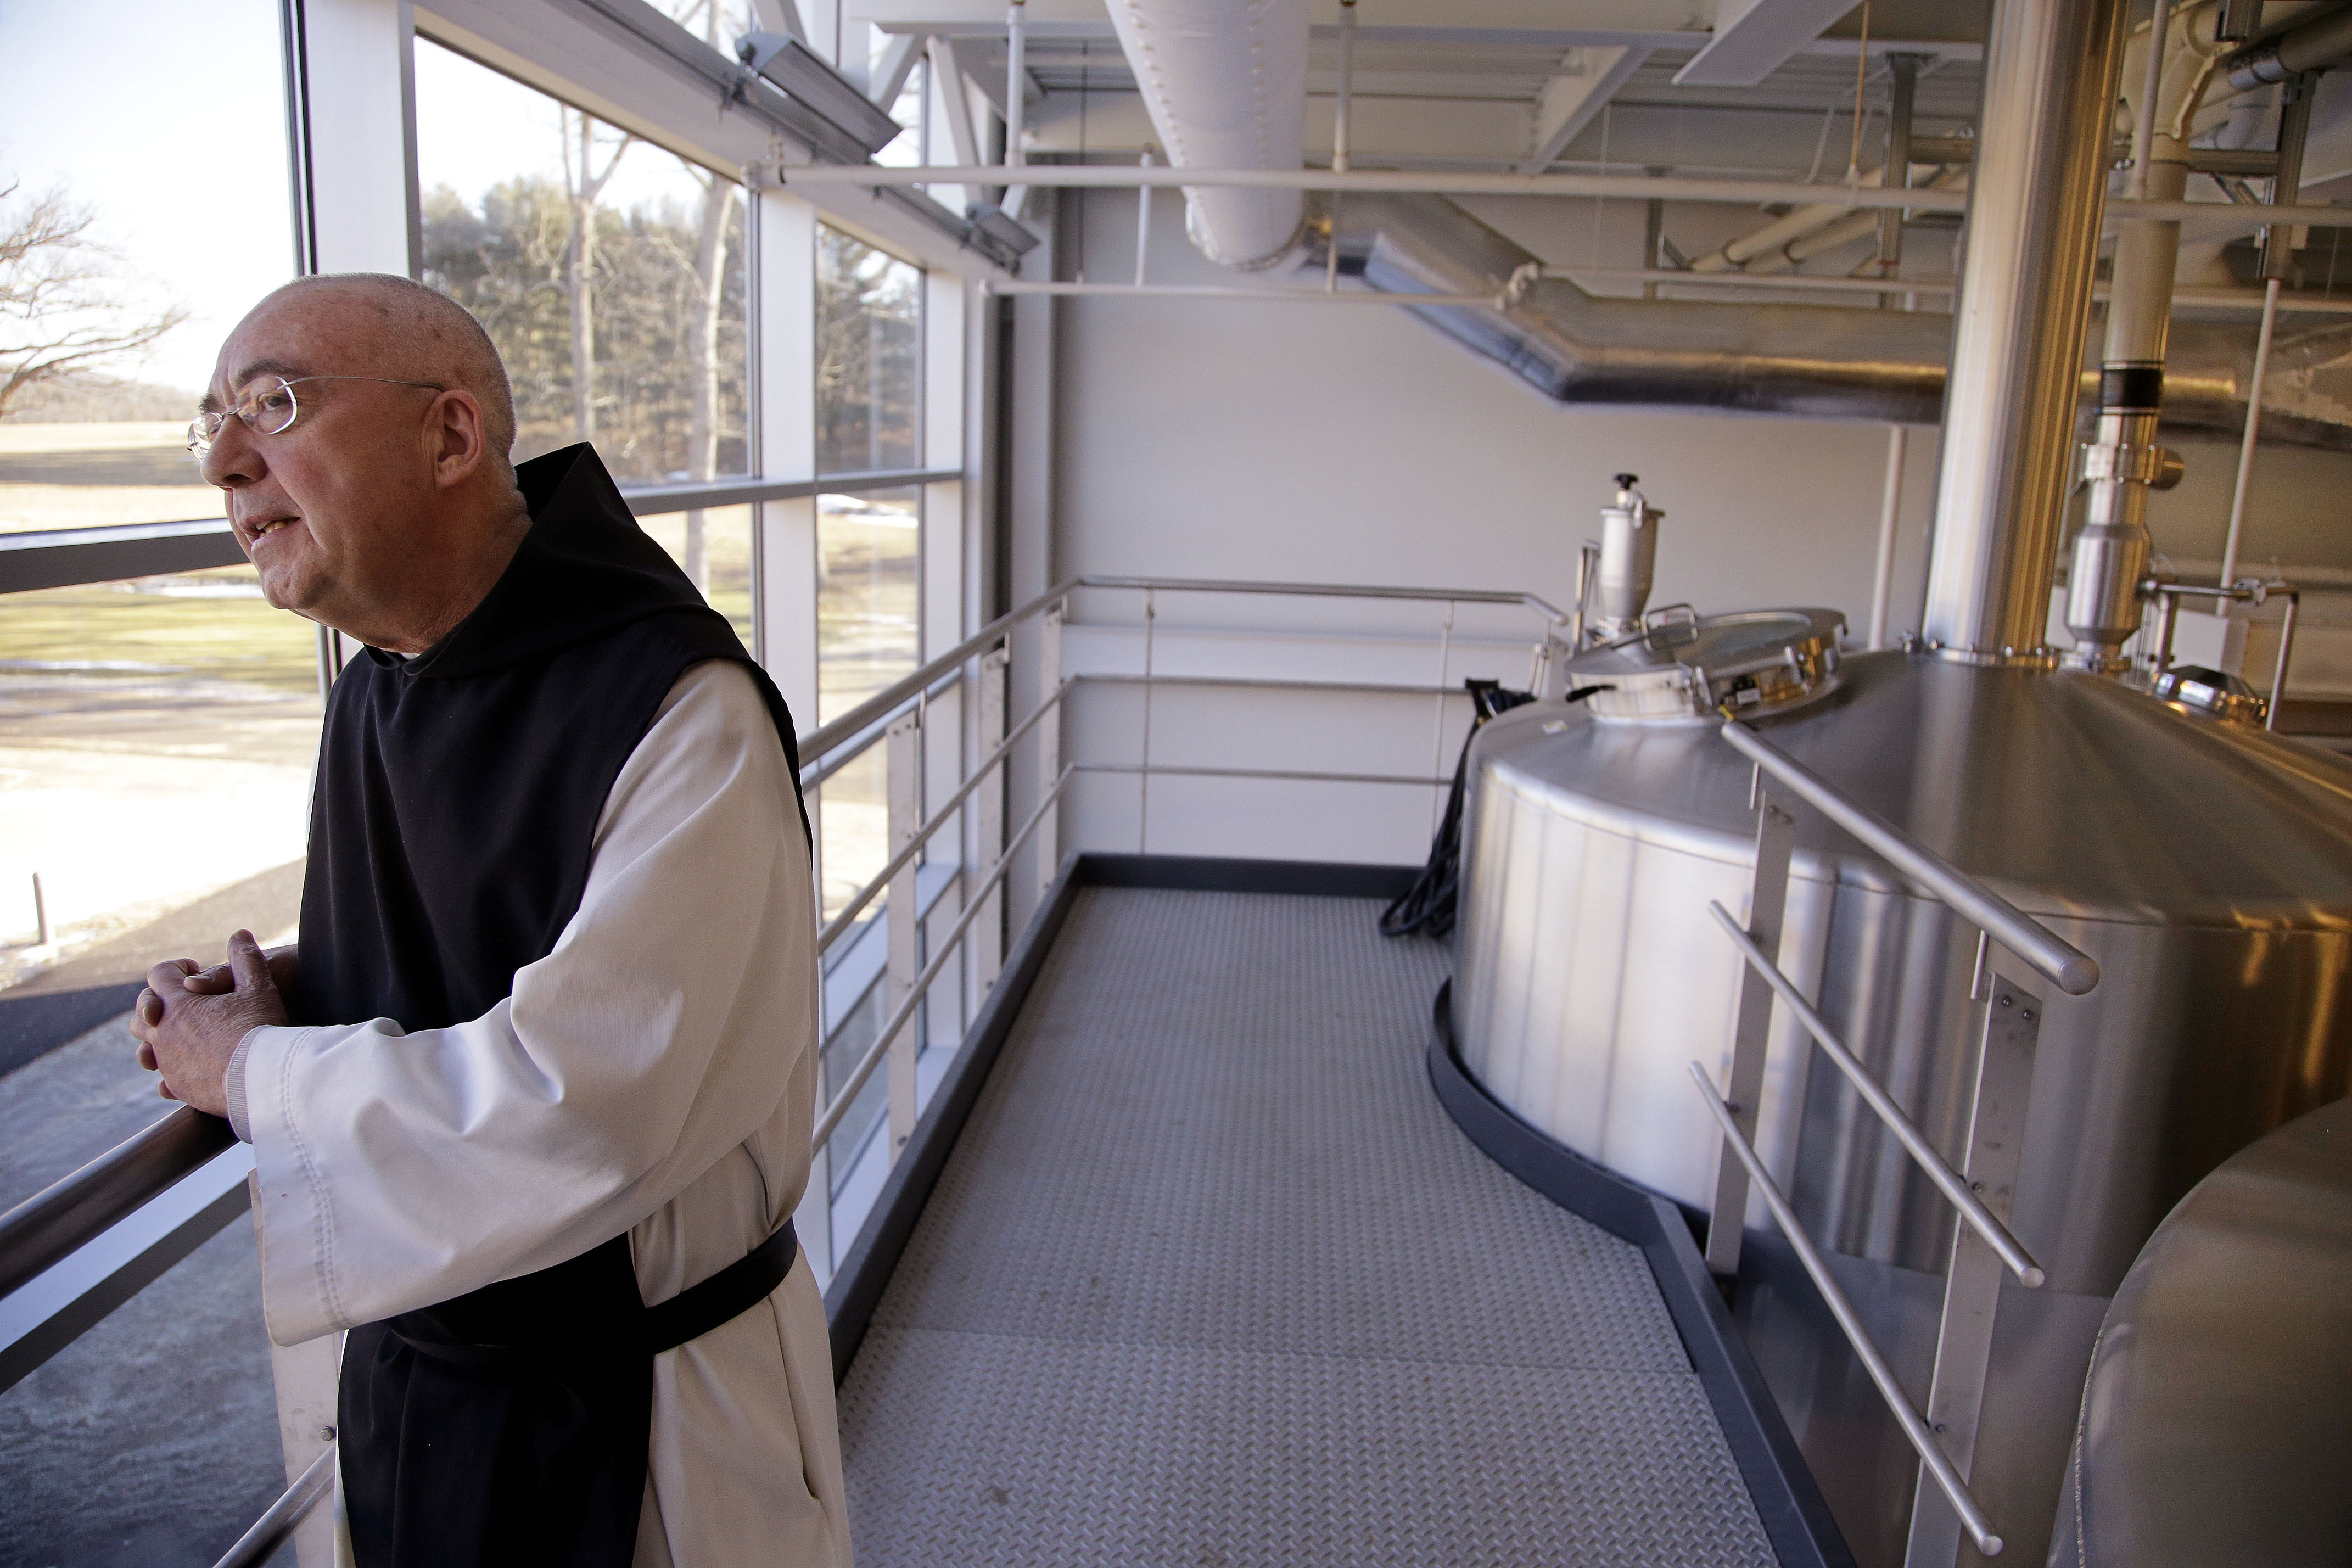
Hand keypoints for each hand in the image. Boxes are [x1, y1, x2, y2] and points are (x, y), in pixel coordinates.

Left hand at [129, 931, 289, 1118]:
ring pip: (147, 1047)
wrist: (260, 1081)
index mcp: (178, 1003)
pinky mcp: (178, 1086)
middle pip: (142, 1011)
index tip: (192, 972)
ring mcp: (167, 1061)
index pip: (159, 975)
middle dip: (158, 1005)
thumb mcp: (259, 987)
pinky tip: (195, 1067)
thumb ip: (246, 959)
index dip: (175, 968)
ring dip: (161, 1039)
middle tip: (186, 1006)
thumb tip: (239, 934)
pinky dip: (175, 1067)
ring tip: (186, 1039)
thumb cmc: (260, 1030)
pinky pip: (165, 1076)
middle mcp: (163, 1032)